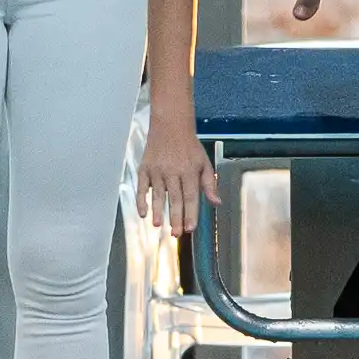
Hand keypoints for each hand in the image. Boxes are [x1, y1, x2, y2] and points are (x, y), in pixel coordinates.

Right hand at [136, 120, 218, 236]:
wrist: (170, 125)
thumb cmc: (189, 146)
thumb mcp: (204, 162)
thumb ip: (209, 184)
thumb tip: (217, 203)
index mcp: (189, 171)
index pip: (191, 196)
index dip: (191, 213)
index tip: (190, 228)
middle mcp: (173, 171)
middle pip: (175, 198)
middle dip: (176, 217)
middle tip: (176, 234)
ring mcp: (157, 170)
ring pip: (158, 194)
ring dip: (158, 210)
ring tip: (158, 225)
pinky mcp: (145, 167)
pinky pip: (142, 186)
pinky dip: (141, 200)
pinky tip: (143, 213)